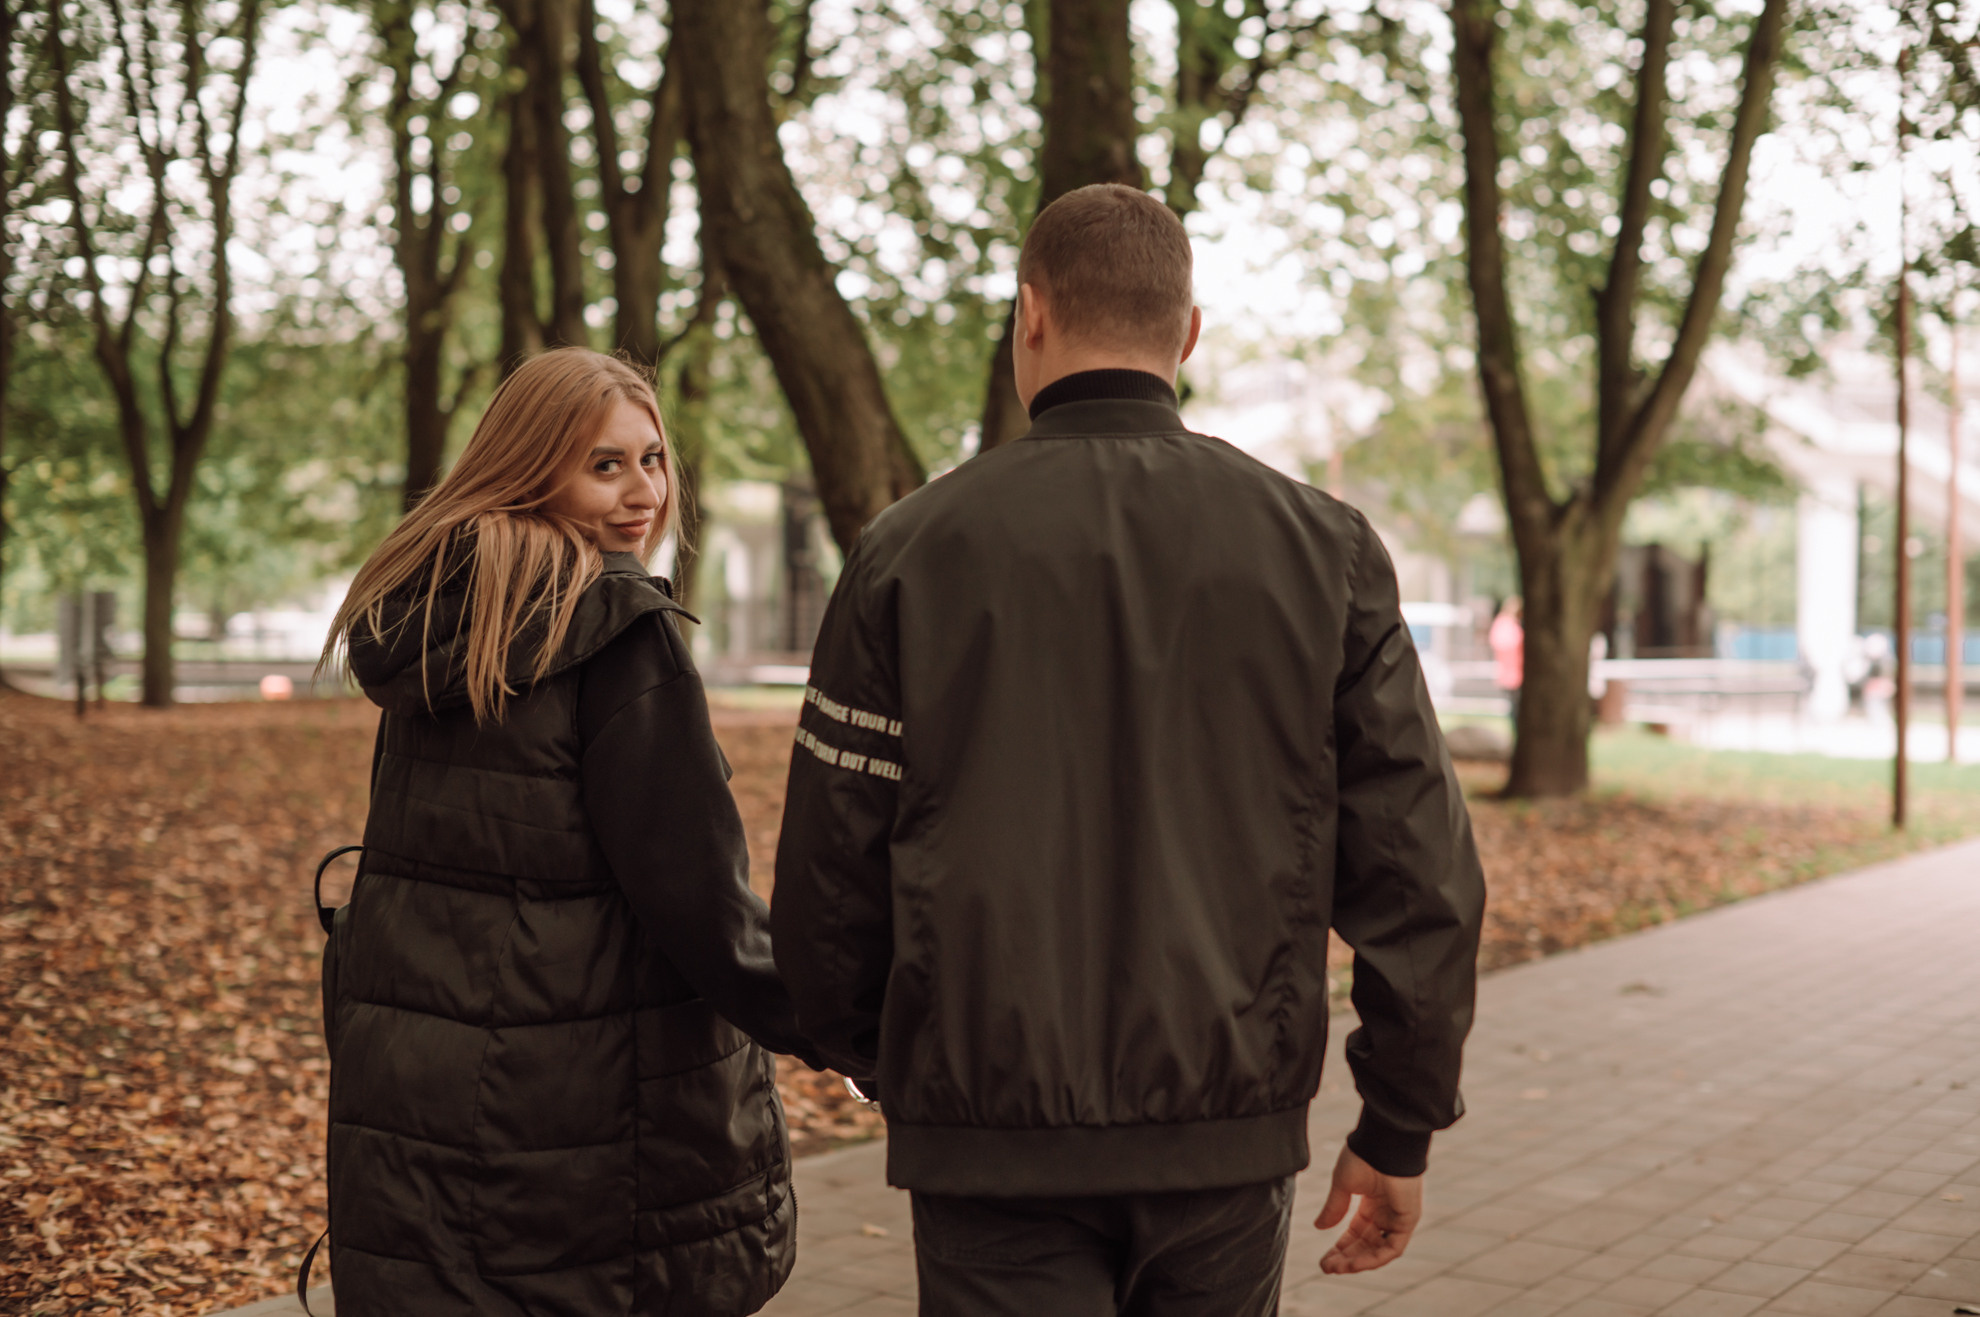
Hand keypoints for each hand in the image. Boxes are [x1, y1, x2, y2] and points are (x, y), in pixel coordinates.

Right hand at [1315, 1143, 1422, 1273]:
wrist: (1383, 1144)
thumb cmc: (1364, 1156)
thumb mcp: (1342, 1185)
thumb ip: (1334, 1208)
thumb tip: (1320, 1227)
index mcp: (1371, 1202)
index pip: (1356, 1232)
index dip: (1340, 1246)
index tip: (1324, 1259)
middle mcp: (1385, 1212)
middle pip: (1365, 1244)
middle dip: (1346, 1257)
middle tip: (1327, 1267)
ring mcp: (1397, 1218)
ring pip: (1378, 1250)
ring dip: (1357, 1262)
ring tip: (1337, 1268)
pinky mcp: (1407, 1221)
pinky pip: (1391, 1248)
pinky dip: (1373, 1259)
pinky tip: (1353, 1263)